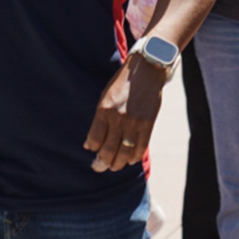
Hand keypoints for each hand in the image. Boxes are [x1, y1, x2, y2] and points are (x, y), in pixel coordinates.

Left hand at [83, 57, 164, 171]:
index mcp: (104, 110)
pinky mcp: (148, 124)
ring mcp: (134, 123)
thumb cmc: (122, 83)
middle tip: (99, 167)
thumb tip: (90, 143)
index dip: (92, 149)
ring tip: (114, 167)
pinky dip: (134, 157)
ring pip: (124, 153)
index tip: (92, 152)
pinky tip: (130, 160)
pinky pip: (140, 147)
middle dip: (102, 163)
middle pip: (108, 150)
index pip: (94, 140)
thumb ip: (99, 119)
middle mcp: (118, 118)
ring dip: (118, 164)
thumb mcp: (105, 97)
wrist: (146, 70)